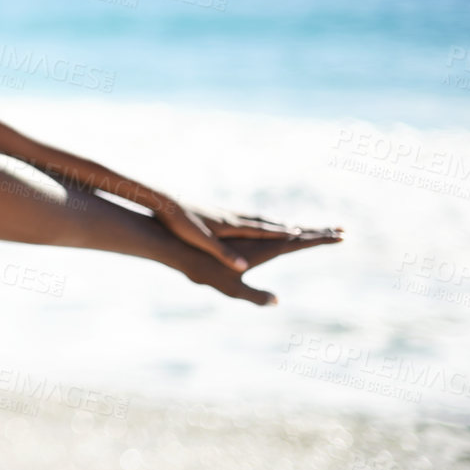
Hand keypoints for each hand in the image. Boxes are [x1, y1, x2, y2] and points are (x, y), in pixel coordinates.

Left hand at [154, 198, 342, 272]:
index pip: (263, 231)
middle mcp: (232, 217)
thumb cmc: (180, 223)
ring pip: (255, 218)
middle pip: (265, 223)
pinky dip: (256, 220)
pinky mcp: (214, 212)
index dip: (283, 233)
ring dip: (273, 222)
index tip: (303, 233)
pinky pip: (243, 217)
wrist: (163, 201)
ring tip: (287, 224)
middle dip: (286, 226)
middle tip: (306, 227)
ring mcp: (224, 213)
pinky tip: (253, 222)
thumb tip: (244, 268)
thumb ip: (224, 254)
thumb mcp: (202, 241)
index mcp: (232, 225)